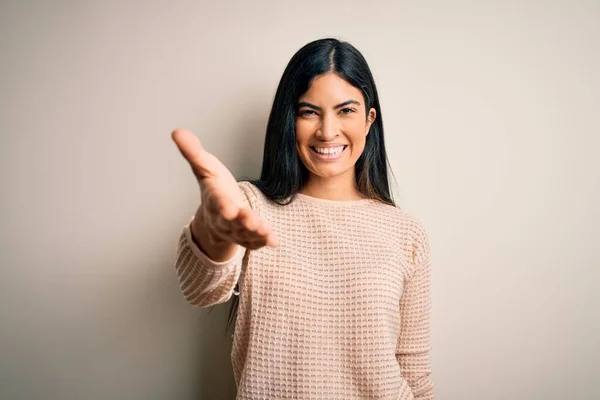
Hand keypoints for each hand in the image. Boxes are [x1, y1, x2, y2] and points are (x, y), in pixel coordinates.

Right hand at [172, 128, 277, 249]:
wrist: (217, 213)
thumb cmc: (214, 186)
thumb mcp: (205, 167)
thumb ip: (193, 152)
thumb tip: (176, 131)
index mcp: (214, 199)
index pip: (217, 202)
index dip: (222, 205)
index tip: (228, 208)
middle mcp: (222, 218)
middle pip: (231, 222)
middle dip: (241, 222)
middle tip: (252, 222)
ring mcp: (234, 230)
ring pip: (243, 234)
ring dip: (255, 233)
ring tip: (266, 231)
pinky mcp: (246, 237)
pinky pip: (254, 242)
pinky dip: (263, 241)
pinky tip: (274, 240)